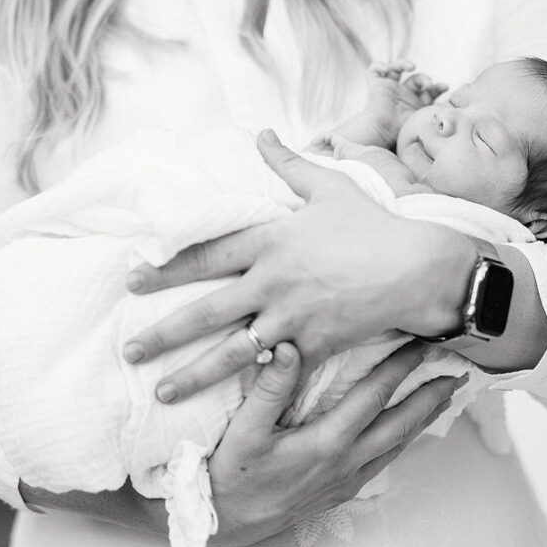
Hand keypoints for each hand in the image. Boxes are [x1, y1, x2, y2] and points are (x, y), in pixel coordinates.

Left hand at [123, 131, 475, 402]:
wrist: (418, 268)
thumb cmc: (374, 225)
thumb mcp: (330, 186)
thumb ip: (289, 163)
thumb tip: (263, 133)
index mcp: (270, 243)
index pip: (205, 256)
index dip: (165, 269)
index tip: (131, 281)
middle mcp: (272, 283)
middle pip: (206, 312)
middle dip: (163, 333)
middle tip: (128, 349)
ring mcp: (292, 319)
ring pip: (231, 353)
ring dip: (193, 375)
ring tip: (161, 393)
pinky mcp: (315, 347)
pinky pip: (277, 374)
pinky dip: (251, 393)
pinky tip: (224, 413)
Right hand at [208, 341, 464, 546]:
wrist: (225, 524)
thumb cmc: (231, 475)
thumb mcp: (244, 429)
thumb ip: (269, 388)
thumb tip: (290, 347)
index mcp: (327, 442)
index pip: (374, 396)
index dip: (400, 367)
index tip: (421, 344)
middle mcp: (345, 462)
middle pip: (400, 423)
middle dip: (430, 395)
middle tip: (456, 372)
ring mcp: (346, 479)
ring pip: (397, 444)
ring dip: (423, 419)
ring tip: (443, 397)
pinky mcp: (340, 491)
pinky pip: (383, 460)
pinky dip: (403, 439)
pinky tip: (405, 431)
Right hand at [362, 60, 447, 143]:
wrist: (381, 132)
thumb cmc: (401, 131)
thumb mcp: (423, 121)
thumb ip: (436, 117)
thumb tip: (455, 116)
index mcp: (415, 104)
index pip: (429, 91)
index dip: (438, 87)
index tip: (445, 87)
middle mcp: (403, 95)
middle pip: (417, 78)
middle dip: (424, 79)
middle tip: (428, 85)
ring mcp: (389, 89)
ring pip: (396, 68)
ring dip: (404, 63)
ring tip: (411, 66)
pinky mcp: (375, 86)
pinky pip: (374, 70)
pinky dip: (378, 65)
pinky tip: (385, 68)